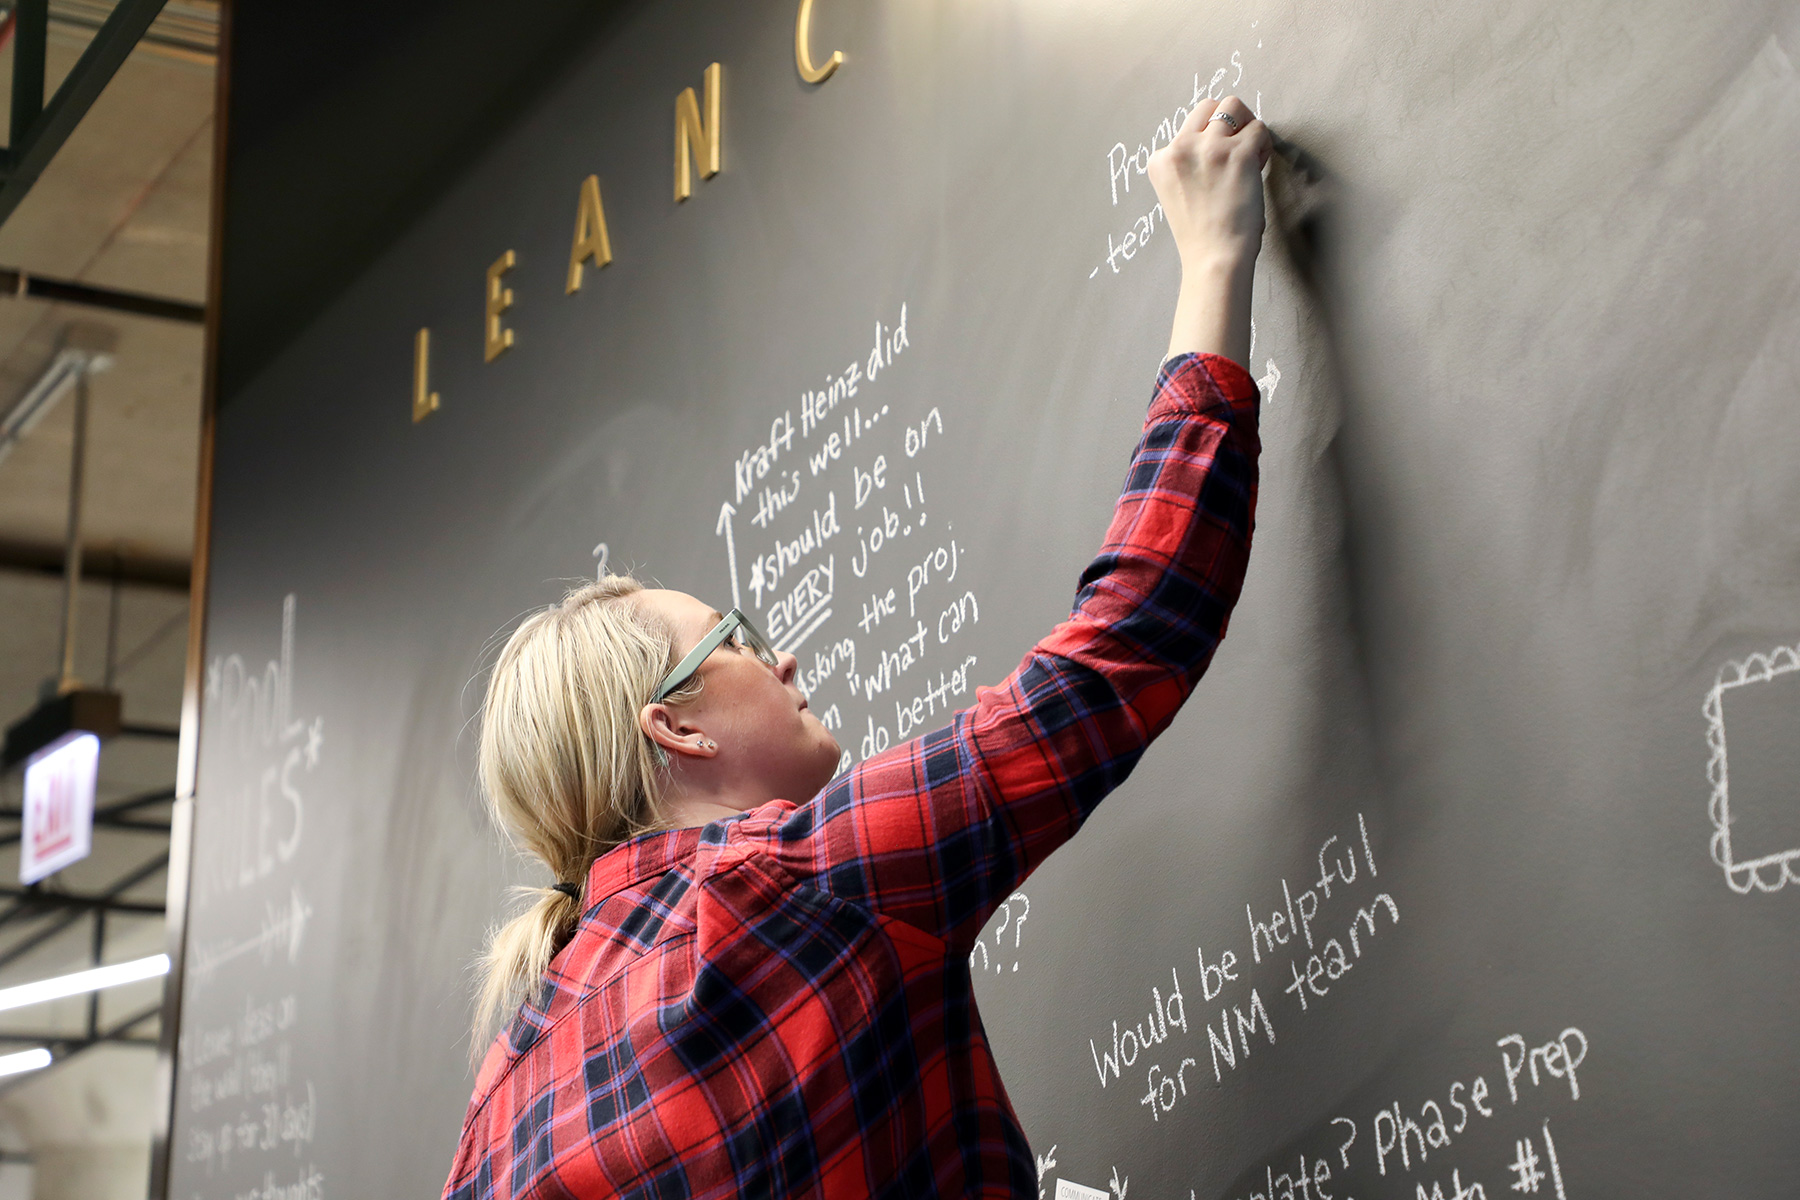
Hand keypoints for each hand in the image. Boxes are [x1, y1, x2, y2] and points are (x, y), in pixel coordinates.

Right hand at [1147, 96, 1270, 366]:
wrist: (1213, 260)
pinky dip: (1263, 145)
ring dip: (1247, 126)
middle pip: (1209, 105)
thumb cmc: (1201, 236)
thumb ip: (1188, 166)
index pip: (1189, 127)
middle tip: (1239, 148)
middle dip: (1228, 121)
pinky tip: (1260, 166)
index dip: (1210, 142)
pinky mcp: (1238, 154)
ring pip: (1234, 106)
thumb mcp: (1179, 194)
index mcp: (1160, 160)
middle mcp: (1180, 148)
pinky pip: (1259, 129)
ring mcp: (1209, 148)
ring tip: (1251, 154)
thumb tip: (1218, 142)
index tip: (1219, 166)